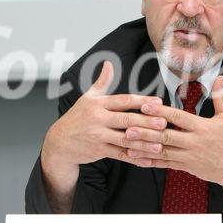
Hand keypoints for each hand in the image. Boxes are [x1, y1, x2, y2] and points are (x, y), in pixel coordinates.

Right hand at [42, 60, 166, 170]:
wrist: (59, 142)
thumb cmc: (77, 117)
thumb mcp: (87, 97)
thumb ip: (102, 82)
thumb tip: (108, 63)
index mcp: (98, 104)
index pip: (123, 100)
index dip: (141, 100)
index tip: (158, 102)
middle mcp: (98, 119)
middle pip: (126, 119)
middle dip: (146, 122)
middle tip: (164, 122)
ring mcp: (98, 136)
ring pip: (125, 139)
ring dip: (144, 142)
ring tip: (160, 143)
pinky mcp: (98, 151)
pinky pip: (120, 155)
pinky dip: (134, 158)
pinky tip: (148, 160)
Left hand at [124, 75, 222, 205]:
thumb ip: (219, 96)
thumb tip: (219, 77)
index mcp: (202, 127)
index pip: (177, 117)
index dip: (160, 111)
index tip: (145, 106)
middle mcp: (193, 142)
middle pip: (166, 136)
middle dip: (146, 131)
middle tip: (128, 127)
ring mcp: (188, 156)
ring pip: (162, 152)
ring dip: (143, 147)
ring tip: (127, 143)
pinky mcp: (186, 167)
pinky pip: (166, 164)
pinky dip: (151, 161)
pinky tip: (138, 158)